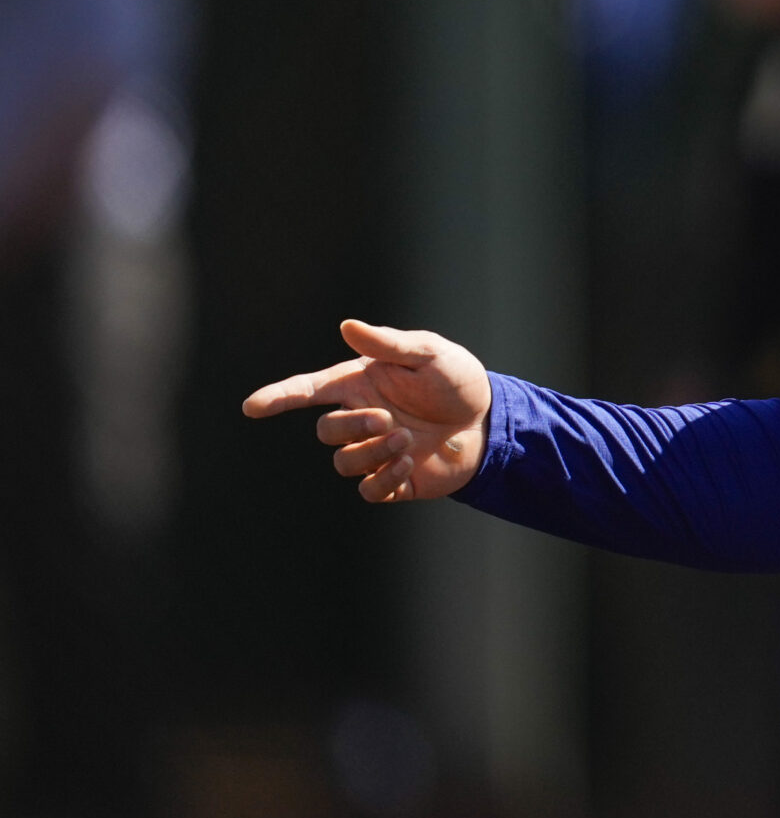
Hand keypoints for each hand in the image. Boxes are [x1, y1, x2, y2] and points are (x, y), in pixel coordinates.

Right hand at [242, 320, 491, 503]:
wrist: (490, 420)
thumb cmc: (457, 380)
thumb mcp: (429, 353)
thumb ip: (388, 343)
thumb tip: (347, 326)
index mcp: (360, 384)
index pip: (308, 390)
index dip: (278, 397)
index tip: (251, 406)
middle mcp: (361, 418)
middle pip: (325, 431)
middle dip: (350, 427)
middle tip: (387, 419)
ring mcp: (375, 450)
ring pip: (342, 463)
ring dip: (371, 452)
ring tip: (406, 438)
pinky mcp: (394, 480)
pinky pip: (369, 491)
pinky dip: (383, 480)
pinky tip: (408, 463)